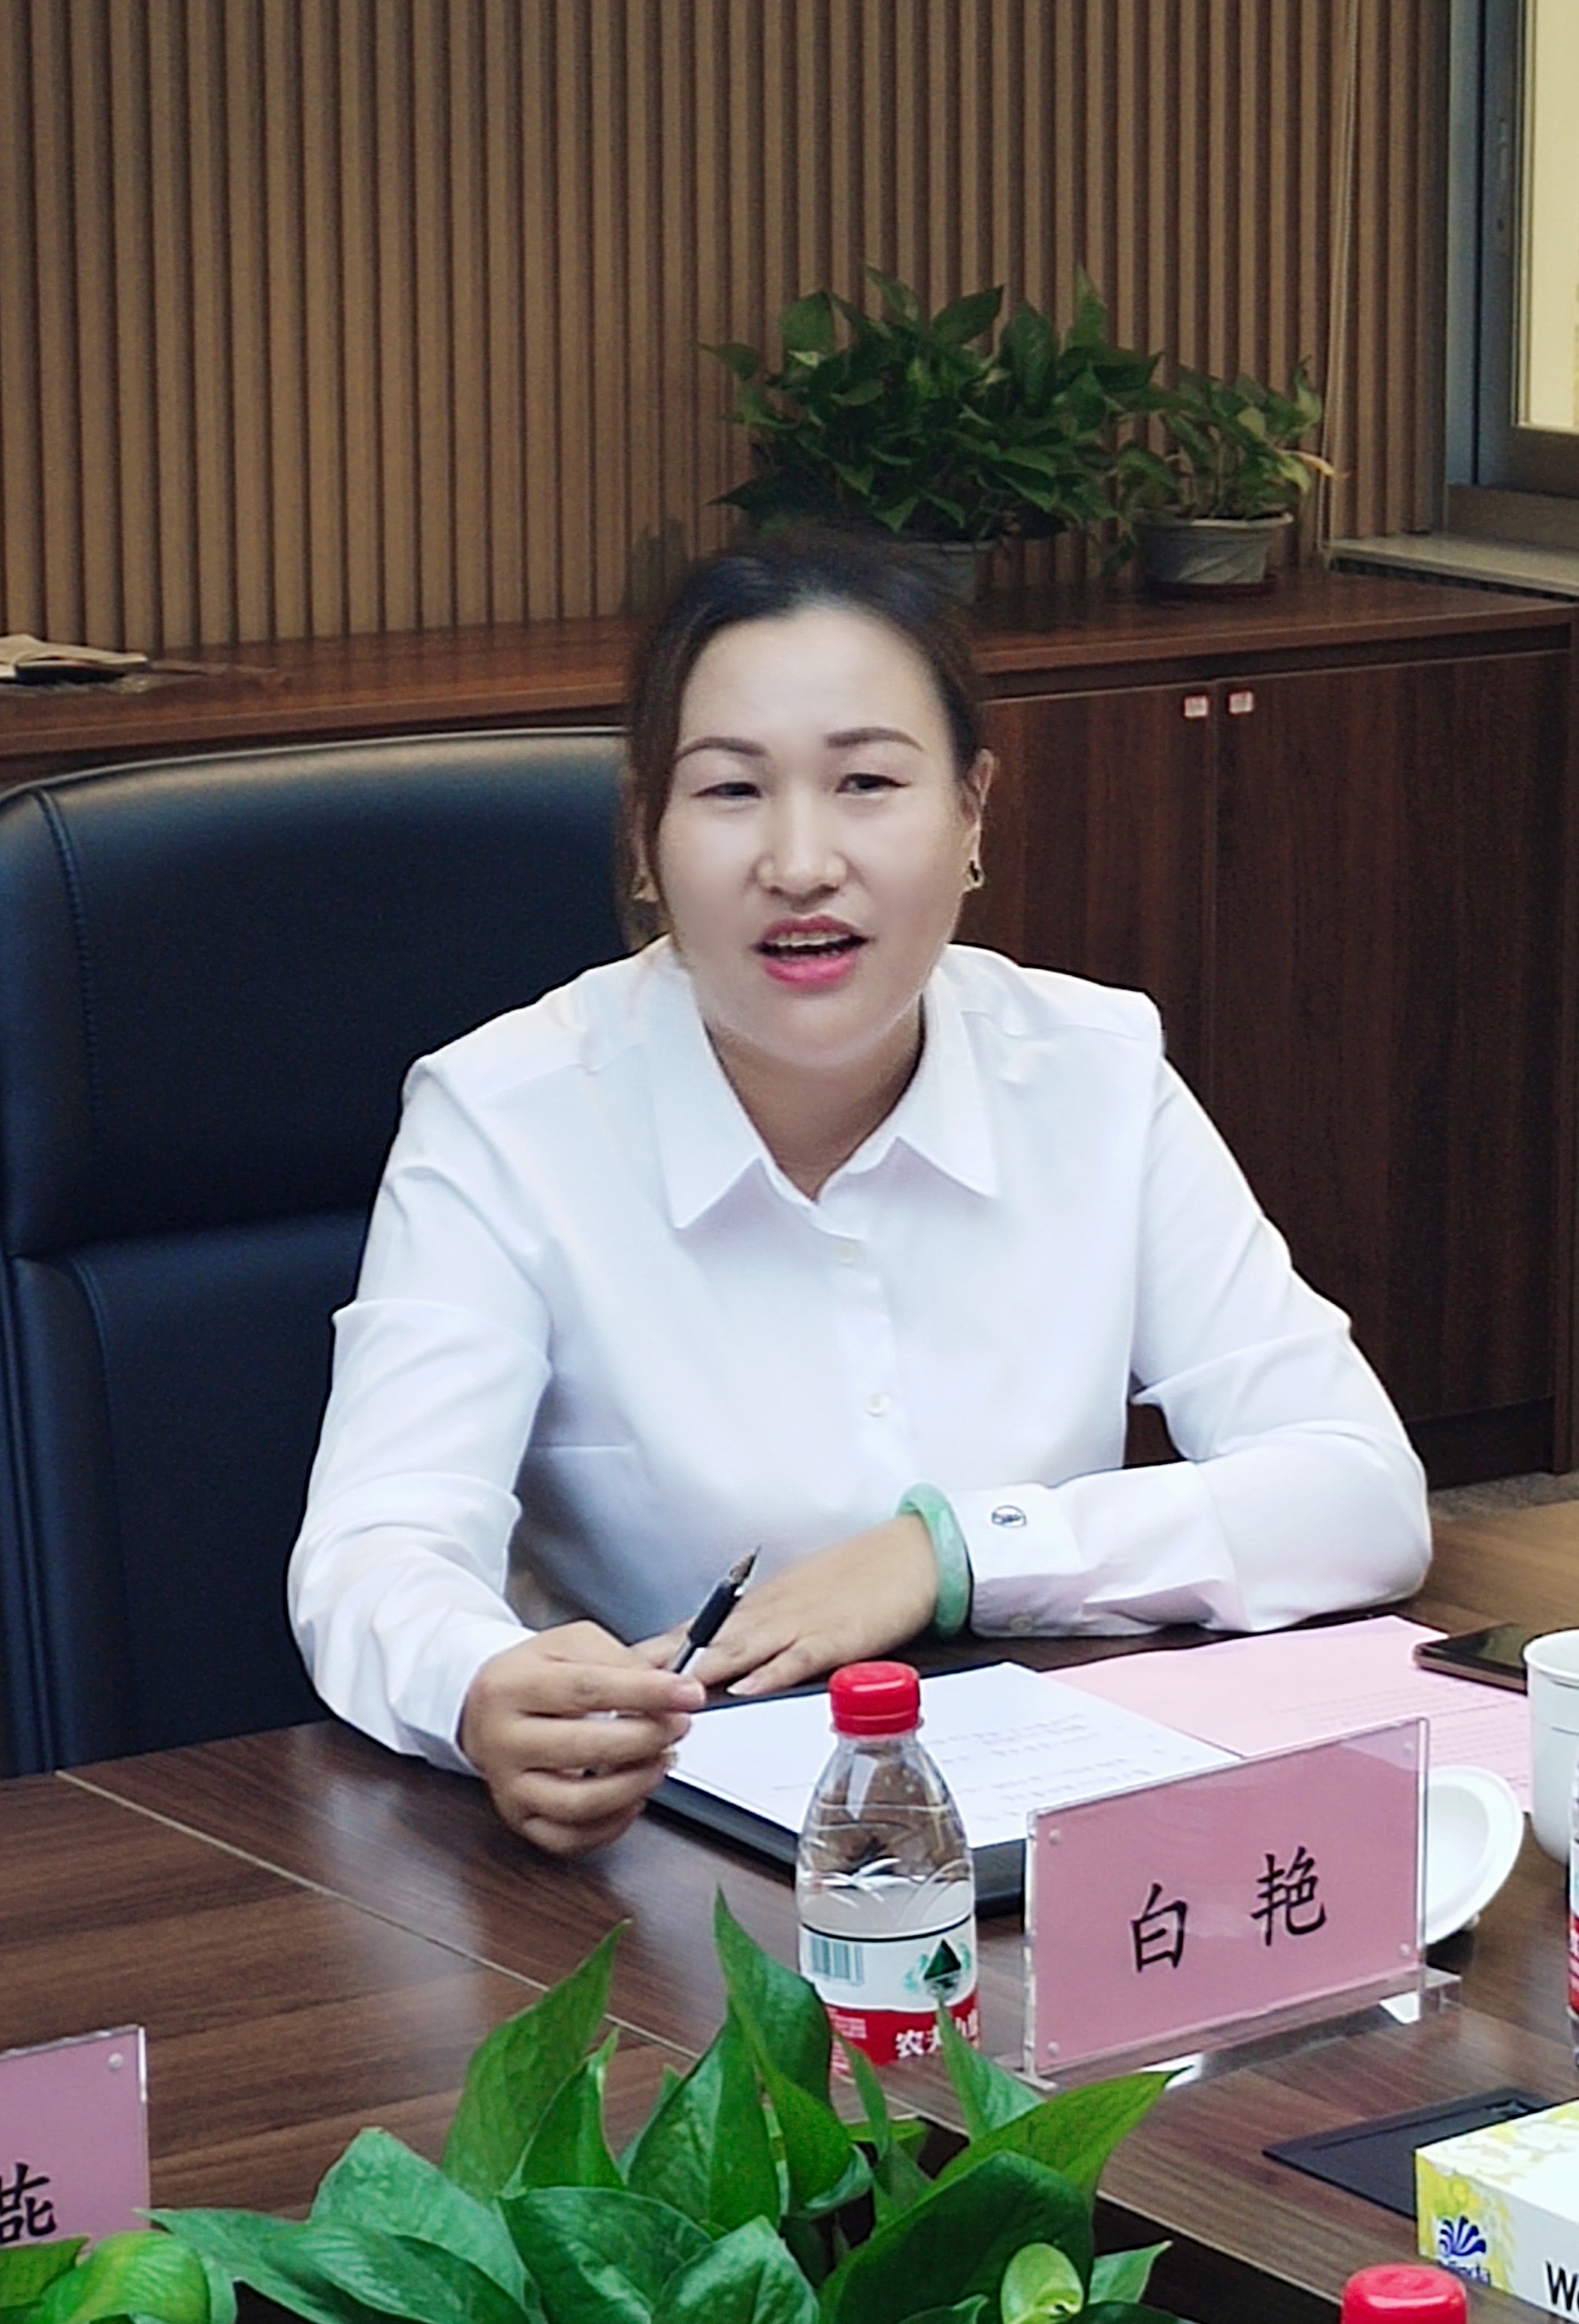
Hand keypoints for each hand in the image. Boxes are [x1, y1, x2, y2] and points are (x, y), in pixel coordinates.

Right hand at [459, 1622, 704, 1856]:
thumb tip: (664, 1689)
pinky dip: (613, 1824)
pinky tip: (634, 1796)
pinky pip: (571, 1838)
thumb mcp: (571, 1644)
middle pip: (583, 1747)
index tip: (687, 1693)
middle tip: (679, 1725)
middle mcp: (503, 1740)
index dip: (645, 1692)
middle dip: (646, 1737)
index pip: (586, 1689)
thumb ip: (619, 1659)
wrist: (484, 1709)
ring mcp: (508, 1787)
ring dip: (634, 1784)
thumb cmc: (536, 1676)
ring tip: (661, 1760)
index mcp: (512, 1686)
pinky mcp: (519, 1820)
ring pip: (579, 1803)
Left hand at [637, 1516, 935, 1697]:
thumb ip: (763, 1628)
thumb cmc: (859, 1579)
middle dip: (662, 1664)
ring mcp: (801, 1624)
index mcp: (761, 1604)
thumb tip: (723, 1656)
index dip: (657, 1649)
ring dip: (700, 1670)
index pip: (698, 1628)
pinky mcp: (834, 1638)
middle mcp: (771, 1612)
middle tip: (619, 1683)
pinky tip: (743, 1689)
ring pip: (741, 1649)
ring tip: (662, 1690)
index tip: (614, 1667)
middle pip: (706, 1640)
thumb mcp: (800, 1598)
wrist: (911, 1556)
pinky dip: (768, 1674)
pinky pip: (795, 1659)